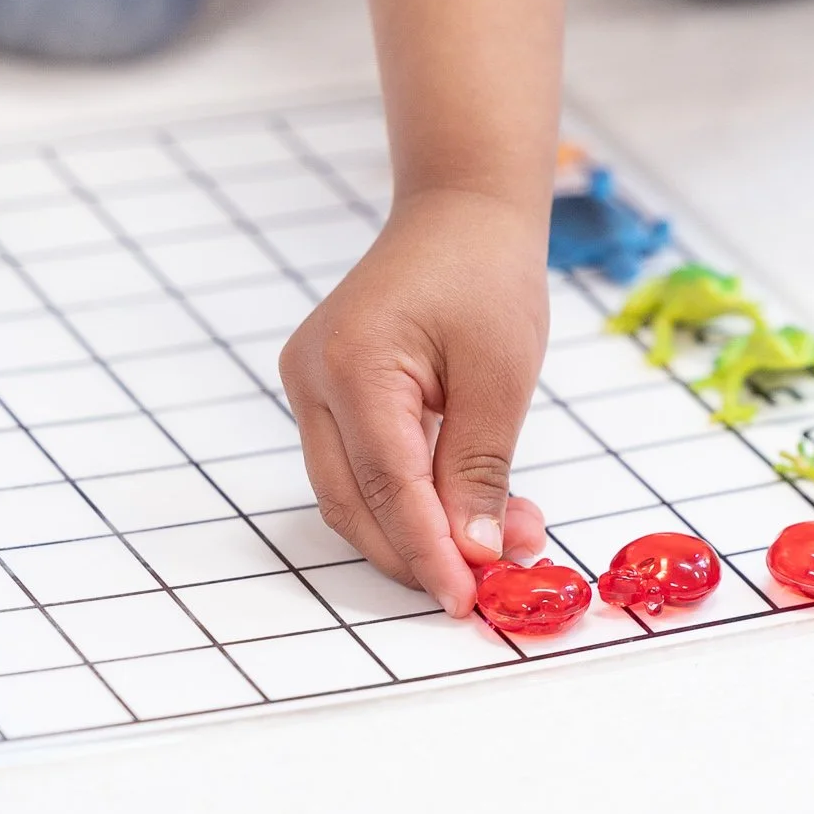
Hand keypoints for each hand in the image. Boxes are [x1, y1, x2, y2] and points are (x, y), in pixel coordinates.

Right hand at [280, 188, 551, 615]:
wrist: (461, 212)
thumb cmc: (485, 274)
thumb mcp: (500, 374)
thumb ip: (480, 468)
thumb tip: (474, 551)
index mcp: (352, 366)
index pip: (387, 488)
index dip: (429, 553)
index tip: (468, 601)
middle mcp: (313, 381)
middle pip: (355, 505)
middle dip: (423, 552)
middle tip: (495, 577)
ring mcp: (312, 387)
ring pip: (353, 496)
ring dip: (420, 532)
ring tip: (501, 539)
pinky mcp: (329, 394)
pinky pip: (361, 468)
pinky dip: (411, 499)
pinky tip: (469, 507)